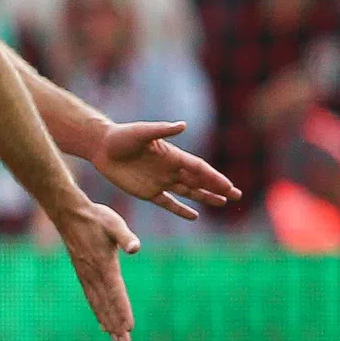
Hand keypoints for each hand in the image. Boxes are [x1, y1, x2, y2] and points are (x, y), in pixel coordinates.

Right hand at [53, 200, 140, 340]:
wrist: (69, 214)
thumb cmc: (96, 217)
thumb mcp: (114, 223)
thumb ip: (125, 236)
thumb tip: (135, 248)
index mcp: (104, 265)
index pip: (116, 292)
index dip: (123, 311)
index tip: (129, 328)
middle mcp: (93, 274)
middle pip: (106, 305)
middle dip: (116, 325)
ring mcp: (86, 276)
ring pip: (98, 305)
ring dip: (108, 323)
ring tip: (116, 340)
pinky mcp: (82, 274)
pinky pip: (91, 299)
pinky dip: (98, 312)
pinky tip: (102, 322)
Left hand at [86, 121, 240, 220]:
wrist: (103, 147)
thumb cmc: (122, 136)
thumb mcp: (142, 132)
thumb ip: (163, 130)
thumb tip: (183, 125)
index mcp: (173, 155)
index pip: (199, 169)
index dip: (215, 178)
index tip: (229, 186)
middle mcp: (170, 169)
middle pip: (200, 181)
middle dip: (218, 188)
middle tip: (237, 195)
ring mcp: (160, 182)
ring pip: (189, 192)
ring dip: (206, 197)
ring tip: (223, 203)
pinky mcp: (148, 193)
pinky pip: (169, 203)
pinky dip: (181, 210)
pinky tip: (194, 216)